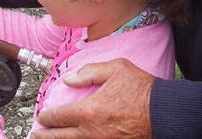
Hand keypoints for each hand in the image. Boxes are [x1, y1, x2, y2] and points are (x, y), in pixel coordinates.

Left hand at [32, 59, 154, 138]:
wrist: (164, 112)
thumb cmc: (142, 89)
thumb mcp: (115, 69)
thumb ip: (88, 72)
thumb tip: (68, 80)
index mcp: (90, 110)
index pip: (59, 117)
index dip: (46, 117)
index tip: (41, 116)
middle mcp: (92, 131)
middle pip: (60, 137)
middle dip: (44, 135)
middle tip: (36, 133)